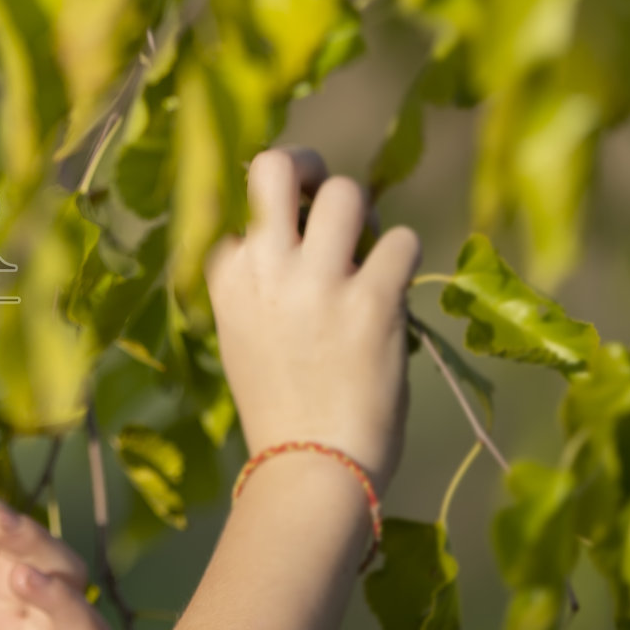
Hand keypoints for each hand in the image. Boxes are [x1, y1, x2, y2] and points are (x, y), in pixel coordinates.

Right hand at [205, 147, 420, 493]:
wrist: (310, 465)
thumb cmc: (280, 403)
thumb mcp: (244, 330)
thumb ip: (262, 277)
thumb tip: (308, 226)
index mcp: (225, 273)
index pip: (241, 200)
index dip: (274, 210)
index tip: (291, 236)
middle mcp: (265, 265)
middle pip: (279, 164)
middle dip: (309, 166)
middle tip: (326, 195)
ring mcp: (319, 279)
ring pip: (349, 192)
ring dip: (366, 216)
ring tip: (368, 252)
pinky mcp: (373, 299)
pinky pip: (403, 240)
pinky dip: (404, 260)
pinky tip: (394, 293)